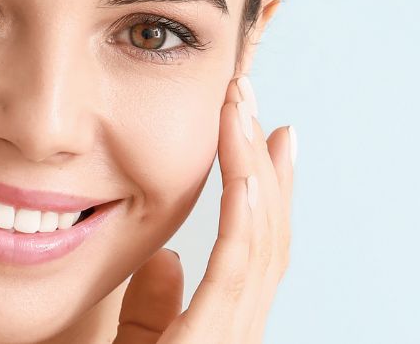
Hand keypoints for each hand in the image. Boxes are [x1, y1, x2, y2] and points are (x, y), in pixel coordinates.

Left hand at [115, 75, 295, 343]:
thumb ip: (152, 311)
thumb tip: (165, 260)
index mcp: (225, 327)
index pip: (254, 249)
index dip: (264, 188)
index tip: (265, 136)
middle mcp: (241, 331)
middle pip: (267, 234)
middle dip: (262, 160)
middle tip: (251, 99)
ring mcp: (234, 338)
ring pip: (257, 240)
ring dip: (251, 168)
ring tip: (242, 110)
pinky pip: (234, 271)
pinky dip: (243, 219)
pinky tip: (244, 175)